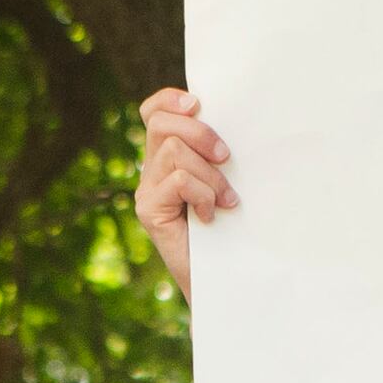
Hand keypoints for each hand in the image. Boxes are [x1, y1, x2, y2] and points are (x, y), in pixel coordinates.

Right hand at [135, 86, 236, 299]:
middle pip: (161, 123)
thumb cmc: (232, 232)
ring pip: (174, 151)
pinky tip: (212, 216)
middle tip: (227, 158)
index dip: (171, 100)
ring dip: (210, 174)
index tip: (198, 104)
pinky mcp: (149, 211)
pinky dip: (203, 194)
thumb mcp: (226, 183)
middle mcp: (151, 171)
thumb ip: (218, 157)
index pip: (154, 112)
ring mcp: (146, 191)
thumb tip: (236, 126)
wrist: (224, 283)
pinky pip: (179, 181)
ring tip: (226, 200)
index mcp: (167, 158)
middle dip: (200, 133)